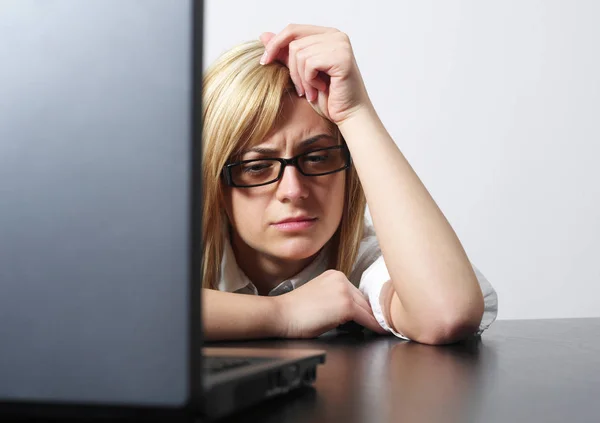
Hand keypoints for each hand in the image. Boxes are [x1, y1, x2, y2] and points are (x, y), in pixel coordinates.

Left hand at [259, 24, 372, 124]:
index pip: (292, 29)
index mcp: (326, 34)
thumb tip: (263, 35)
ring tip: (312, 91)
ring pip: (300, 54)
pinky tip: (321, 89)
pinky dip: (310, 81)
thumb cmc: (328, 97)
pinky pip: (310, 64)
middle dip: (292, 70)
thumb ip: (285, 54)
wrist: (348, 115)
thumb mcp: (300, 73)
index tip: (264, 62)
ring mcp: (340, 44)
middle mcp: (335, 35)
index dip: (275, 44)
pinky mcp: (342, 57)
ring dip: (302, 78)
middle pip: (294, 43)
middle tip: (301, 89)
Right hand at [273, 269, 387, 337]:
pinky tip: (380, 331)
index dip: (365, 307)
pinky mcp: (346, 305)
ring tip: (383, 328)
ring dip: (374, 320)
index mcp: (335, 275)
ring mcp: (344, 291)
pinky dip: (375, 326)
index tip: (372, 316)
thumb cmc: (296, 311)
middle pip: (365, 300)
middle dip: (371, 314)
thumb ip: (337, 298)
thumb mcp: (320, 296)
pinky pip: (367, 318)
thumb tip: (355, 311)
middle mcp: (341, 279)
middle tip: (380, 324)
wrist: (281, 314)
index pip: (357, 293)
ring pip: (368, 309)